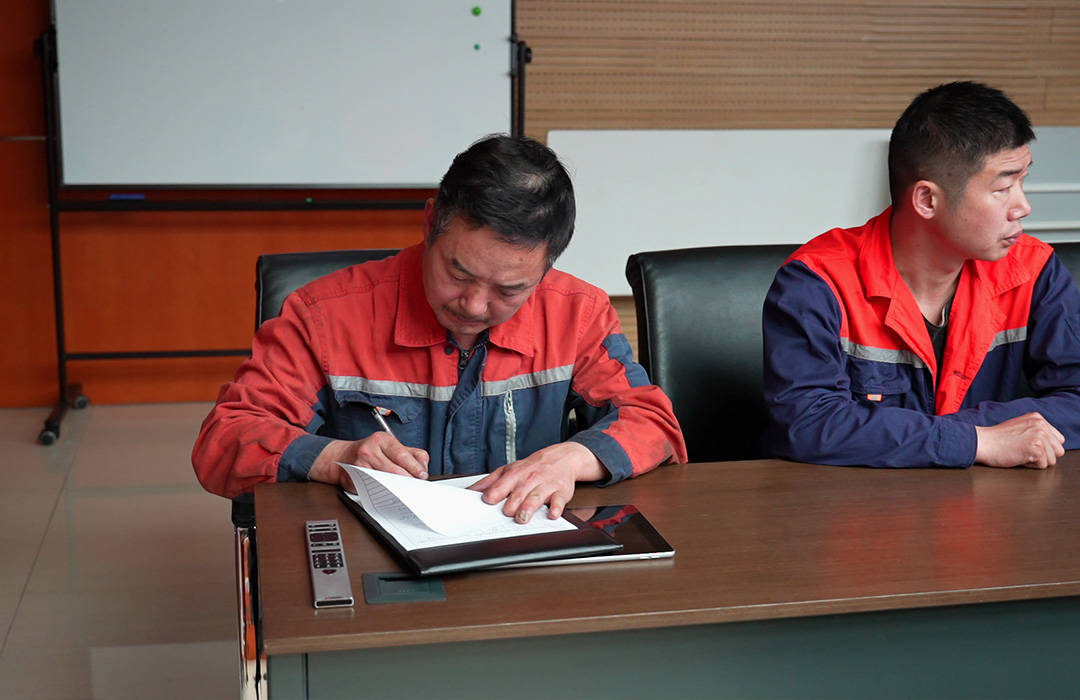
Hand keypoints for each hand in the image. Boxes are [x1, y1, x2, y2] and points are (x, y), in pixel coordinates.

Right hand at [309, 433, 429, 489]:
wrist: (341, 457)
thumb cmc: (370, 452)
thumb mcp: (390, 446)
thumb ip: (411, 454)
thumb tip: (423, 468)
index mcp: (381, 440)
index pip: (402, 454)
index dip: (415, 467)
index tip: (422, 476)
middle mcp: (370, 450)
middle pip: (395, 469)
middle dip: (409, 480)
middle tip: (416, 486)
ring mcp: (361, 465)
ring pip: (386, 480)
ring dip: (398, 487)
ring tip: (406, 490)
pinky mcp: (355, 478)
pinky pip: (374, 488)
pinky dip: (385, 492)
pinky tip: (391, 492)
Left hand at [469, 442, 606, 522]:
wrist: (562, 458)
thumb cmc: (532, 467)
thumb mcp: (509, 469)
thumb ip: (490, 481)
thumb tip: (472, 490)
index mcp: (515, 475)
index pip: (502, 485)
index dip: (494, 493)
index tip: (487, 501)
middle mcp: (530, 480)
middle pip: (518, 493)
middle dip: (511, 504)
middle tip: (506, 513)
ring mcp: (546, 485)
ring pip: (536, 497)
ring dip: (529, 507)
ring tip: (523, 517)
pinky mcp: (561, 492)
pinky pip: (559, 500)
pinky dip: (556, 508)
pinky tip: (552, 514)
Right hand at [975, 412, 1064, 468]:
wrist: (982, 442)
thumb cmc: (996, 439)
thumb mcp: (1020, 427)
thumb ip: (1036, 431)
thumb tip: (1051, 445)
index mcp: (1038, 418)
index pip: (1058, 440)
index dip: (1045, 447)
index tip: (1028, 445)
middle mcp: (1041, 425)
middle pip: (1058, 450)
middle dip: (1043, 455)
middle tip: (1023, 450)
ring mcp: (1039, 436)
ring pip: (1052, 460)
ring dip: (1036, 461)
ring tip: (1020, 453)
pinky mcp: (1036, 448)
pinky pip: (1042, 465)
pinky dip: (1030, 465)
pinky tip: (1018, 457)